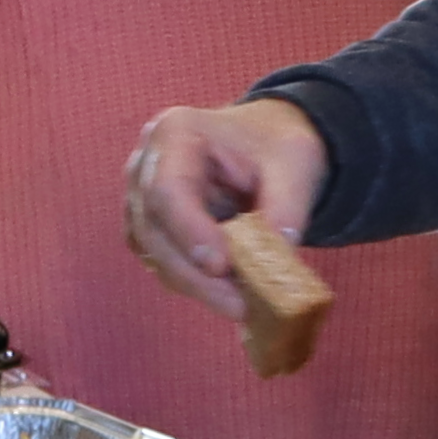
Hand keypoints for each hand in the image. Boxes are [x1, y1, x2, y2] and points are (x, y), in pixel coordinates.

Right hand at [120, 98, 324, 318]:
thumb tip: (278, 257)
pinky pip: (164, 263)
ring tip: (242, 304)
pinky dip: (195, 283)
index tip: (221, 267)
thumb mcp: (296, 163)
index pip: (168, 189)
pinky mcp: (151, 229)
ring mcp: (141, 199)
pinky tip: (230, 294)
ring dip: (196, 285)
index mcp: (176, 133)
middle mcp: (146, 166)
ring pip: (154, 253)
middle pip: (153, 228)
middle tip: (239, 305)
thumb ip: (288, 206)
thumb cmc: (275, 145)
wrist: (265, 144)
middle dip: (195, 273)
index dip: (190, 232)